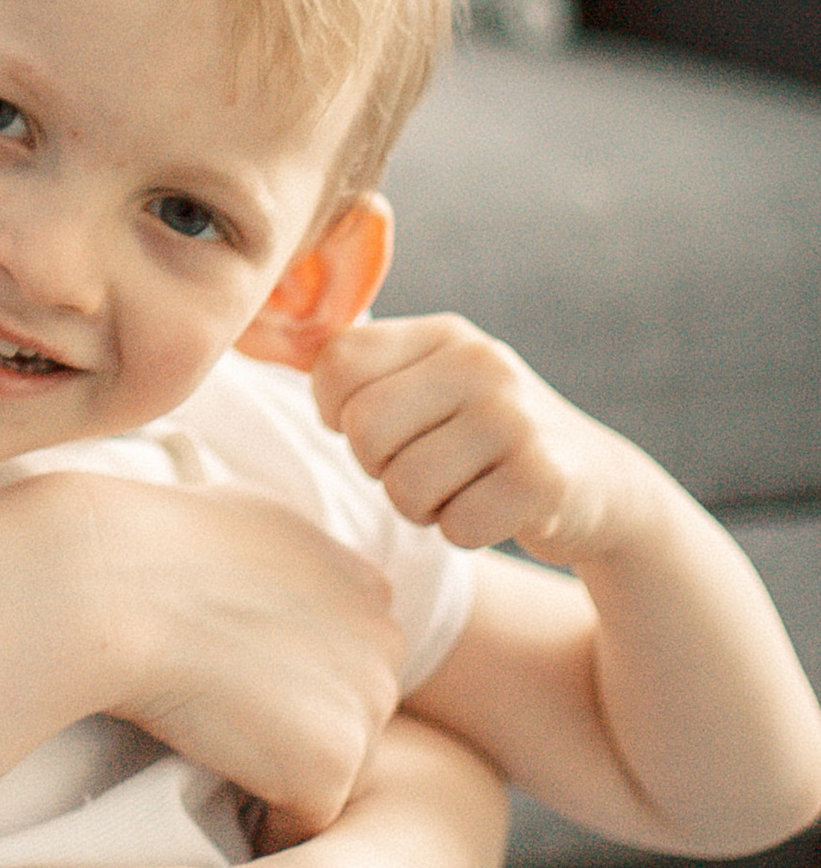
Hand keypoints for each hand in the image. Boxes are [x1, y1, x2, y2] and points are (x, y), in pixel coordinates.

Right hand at [73, 473, 404, 840]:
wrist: (110, 586)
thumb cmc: (150, 547)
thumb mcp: (246, 521)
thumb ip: (290, 563)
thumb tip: (272, 583)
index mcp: (365, 583)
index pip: (349, 657)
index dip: (291, 677)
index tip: (237, 678)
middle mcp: (384, 640)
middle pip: (351, 714)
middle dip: (295, 727)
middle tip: (220, 718)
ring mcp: (366, 705)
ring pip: (331, 767)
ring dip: (280, 772)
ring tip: (210, 744)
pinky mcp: (332, 767)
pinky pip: (304, 819)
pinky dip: (262, 817)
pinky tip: (210, 780)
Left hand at [312, 313, 646, 563]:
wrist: (600, 485)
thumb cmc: (486, 438)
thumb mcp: (435, 383)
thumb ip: (367, 366)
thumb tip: (268, 341)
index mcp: (443, 334)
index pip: (338, 363)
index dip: (335, 413)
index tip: (371, 429)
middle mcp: (482, 363)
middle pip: (364, 430)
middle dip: (381, 469)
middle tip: (422, 469)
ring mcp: (517, 418)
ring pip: (406, 486)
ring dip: (424, 508)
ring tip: (462, 488)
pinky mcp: (545, 478)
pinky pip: (457, 526)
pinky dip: (465, 533)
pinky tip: (497, 510)